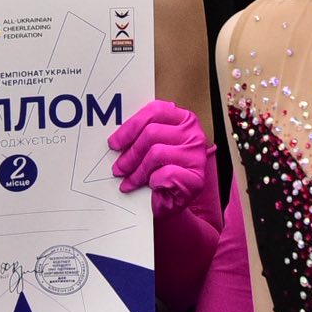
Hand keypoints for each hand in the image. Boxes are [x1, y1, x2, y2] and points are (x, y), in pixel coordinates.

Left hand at [109, 99, 212, 216]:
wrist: (174, 201)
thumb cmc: (161, 171)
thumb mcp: (152, 147)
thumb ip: (141, 134)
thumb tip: (115, 137)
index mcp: (183, 119)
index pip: (155, 111)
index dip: (130, 127)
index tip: (114, 143)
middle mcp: (193, 134)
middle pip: (152, 133)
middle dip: (130, 153)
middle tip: (117, 167)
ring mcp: (197, 156)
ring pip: (156, 153)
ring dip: (137, 171)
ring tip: (129, 180)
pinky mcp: (196, 178)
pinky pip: (166, 174)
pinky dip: (153, 181)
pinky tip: (150, 186)